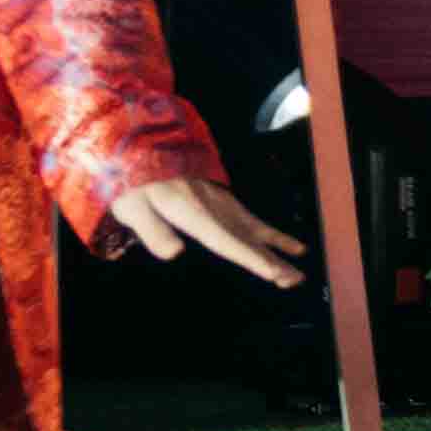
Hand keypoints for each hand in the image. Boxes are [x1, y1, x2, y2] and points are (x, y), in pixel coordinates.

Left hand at [109, 172, 313, 286]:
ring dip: (277, 254)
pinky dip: (272, 235)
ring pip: (255, 233)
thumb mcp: (134, 207)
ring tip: (297, 272)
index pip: (225, 240)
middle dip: (270, 261)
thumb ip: (153, 230)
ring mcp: (222, 204)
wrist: (145, 150)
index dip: (249, 257)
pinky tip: (288, 246)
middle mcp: (214, 208)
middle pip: (246, 240)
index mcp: (192, 212)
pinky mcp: (224, 202)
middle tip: (293, 280)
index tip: (271, 271)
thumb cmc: (136, 184)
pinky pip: (253, 221)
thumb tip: (174, 254)